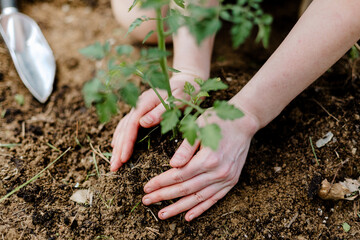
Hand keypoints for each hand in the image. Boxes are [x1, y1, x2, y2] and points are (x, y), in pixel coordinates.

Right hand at [110, 73, 201, 171]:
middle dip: (118, 148)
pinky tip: (116, 145)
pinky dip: (121, 136)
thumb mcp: (177, 101)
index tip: (124, 158)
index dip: (127, 142)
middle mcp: (139, 104)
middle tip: (114, 167)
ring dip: (118, 145)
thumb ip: (160, 111)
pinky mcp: (142, 110)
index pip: (131, 125)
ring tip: (114, 161)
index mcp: (146, 102)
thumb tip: (142, 123)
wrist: (188, 80)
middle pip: (124, 128)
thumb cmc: (186, 91)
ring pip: (123, 127)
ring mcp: (139, 107)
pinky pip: (127, 125)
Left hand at [142, 111, 259, 220]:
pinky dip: (200, 209)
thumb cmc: (218, 121)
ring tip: (162, 213)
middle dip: (164, 196)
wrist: (244, 123)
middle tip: (147, 201)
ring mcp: (226, 179)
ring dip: (179, 208)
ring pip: (198, 198)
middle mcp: (218, 172)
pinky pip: (214, 199)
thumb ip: (185, 148)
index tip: (146, 188)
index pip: (178, 176)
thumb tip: (172, 165)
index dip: (160, 183)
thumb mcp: (199, 127)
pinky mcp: (231, 181)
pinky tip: (188, 216)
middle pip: (185, 189)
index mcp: (208, 158)